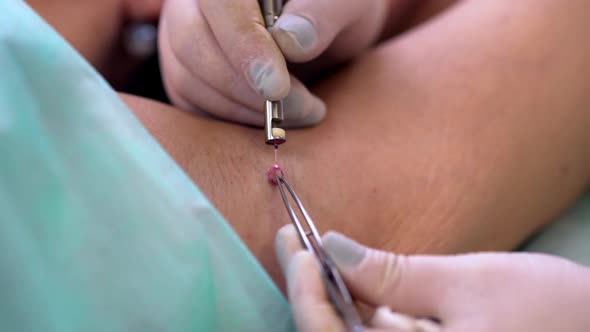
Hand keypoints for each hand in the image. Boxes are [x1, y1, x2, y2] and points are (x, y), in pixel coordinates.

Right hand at [158, 0, 390, 126]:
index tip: (277, 87)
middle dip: (247, 89)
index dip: (243, 45)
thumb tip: (290, 40)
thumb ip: (323, 13)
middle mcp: (196, 2)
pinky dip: (232, 118)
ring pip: (186, 77)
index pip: (219, 4)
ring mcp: (183, 33)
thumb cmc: (333, 11)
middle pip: (191, 42)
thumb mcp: (346, 4)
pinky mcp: (185, 70)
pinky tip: (272, 118)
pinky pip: (189, 100)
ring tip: (301, 112)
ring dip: (244, 109)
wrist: (323, 32)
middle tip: (304, 107)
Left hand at [275, 225, 589, 331]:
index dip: (304, 290)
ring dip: (330, 295)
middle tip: (293, 239)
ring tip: (312, 250)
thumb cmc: (549, 312)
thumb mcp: (467, 284)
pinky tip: (350, 277)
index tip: (295, 243)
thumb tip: (333, 248)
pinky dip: (357, 306)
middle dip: (309, 288)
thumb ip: (394, 275)